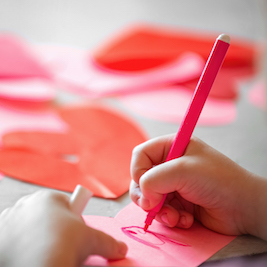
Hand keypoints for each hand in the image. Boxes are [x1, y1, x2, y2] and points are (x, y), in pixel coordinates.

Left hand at [0, 190, 126, 266]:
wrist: (40, 264)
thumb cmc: (66, 243)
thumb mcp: (93, 240)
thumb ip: (108, 242)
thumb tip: (121, 249)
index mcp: (46, 198)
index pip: (61, 204)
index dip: (71, 219)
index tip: (74, 233)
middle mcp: (22, 206)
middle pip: (39, 215)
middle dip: (49, 227)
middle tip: (60, 245)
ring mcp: (5, 224)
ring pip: (19, 227)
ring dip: (28, 236)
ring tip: (41, 252)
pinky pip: (4, 243)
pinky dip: (13, 249)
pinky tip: (24, 258)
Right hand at [129, 134, 266, 239]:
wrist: (244, 208)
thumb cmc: (218, 181)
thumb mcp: (183, 171)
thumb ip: (153, 179)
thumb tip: (144, 198)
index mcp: (172, 147)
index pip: (141, 155)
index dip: (138, 170)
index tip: (144, 185)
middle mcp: (171, 166)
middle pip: (141, 179)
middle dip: (146, 195)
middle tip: (153, 206)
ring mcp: (174, 186)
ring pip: (149, 199)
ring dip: (159, 211)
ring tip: (175, 216)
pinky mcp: (179, 204)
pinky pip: (162, 212)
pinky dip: (171, 218)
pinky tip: (185, 220)